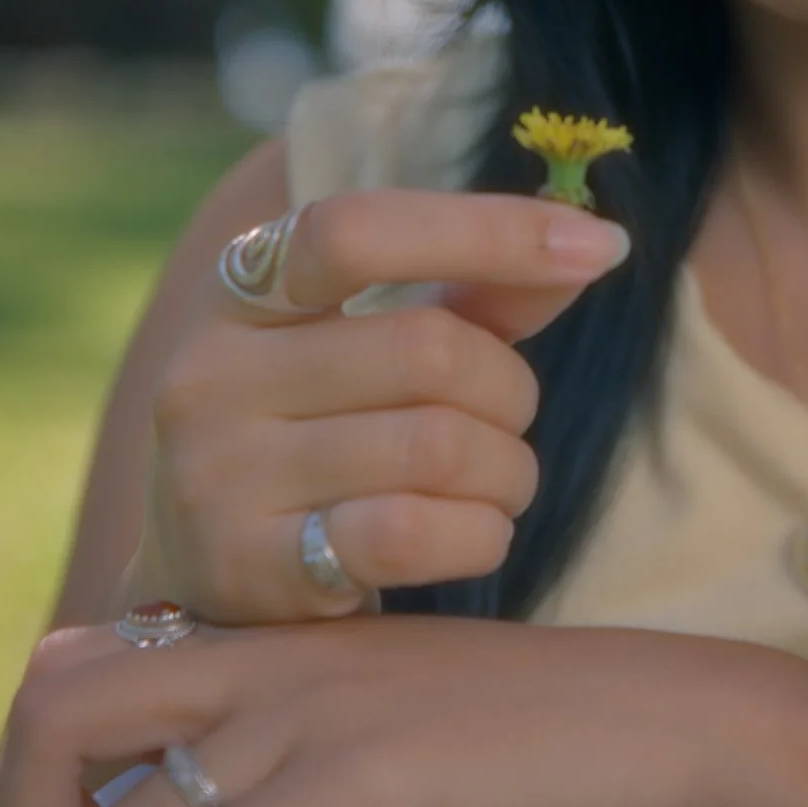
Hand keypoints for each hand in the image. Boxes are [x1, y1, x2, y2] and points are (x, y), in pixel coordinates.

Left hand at [0, 614, 797, 806]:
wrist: (686, 732)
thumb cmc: (553, 756)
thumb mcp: (395, 731)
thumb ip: (297, 754)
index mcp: (270, 642)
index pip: (68, 670)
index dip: (59, 786)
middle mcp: (269, 658)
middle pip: (45, 713)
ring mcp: (310, 708)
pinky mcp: (357, 772)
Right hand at [116, 189, 629, 626]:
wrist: (208, 576)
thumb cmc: (319, 436)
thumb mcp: (377, 347)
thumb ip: (475, 298)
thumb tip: (589, 243)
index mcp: (239, 290)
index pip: (360, 230)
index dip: (489, 230)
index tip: (599, 245)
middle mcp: (208, 373)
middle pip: (428, 350)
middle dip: (510, 391)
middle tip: (510, 423)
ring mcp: (217, 475)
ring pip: (437, 446)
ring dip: (507, 471)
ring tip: (496, 485)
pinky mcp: (248, 570)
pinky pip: (409, 534)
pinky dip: (478, 533)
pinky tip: (475, 533)